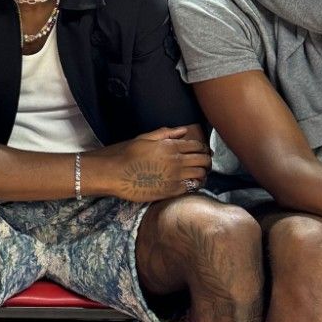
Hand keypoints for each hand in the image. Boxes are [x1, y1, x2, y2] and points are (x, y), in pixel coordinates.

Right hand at [95, 126, 210, 202]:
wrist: (114, 174)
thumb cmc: (126, 154)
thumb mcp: (144, 138)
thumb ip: (165, 134)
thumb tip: (182, 130)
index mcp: (171, 146)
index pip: (198, 146)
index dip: (204, 149)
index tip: (204, 152)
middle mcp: (176, 161)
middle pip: (203, 161)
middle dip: (207, 161)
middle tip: (205, 163)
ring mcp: (175, 177)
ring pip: (200, 175)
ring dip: (202, 174)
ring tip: (200, 174)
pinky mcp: (170, 191)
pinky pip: (190, 188)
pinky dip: (194, 185)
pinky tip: (190, 184)